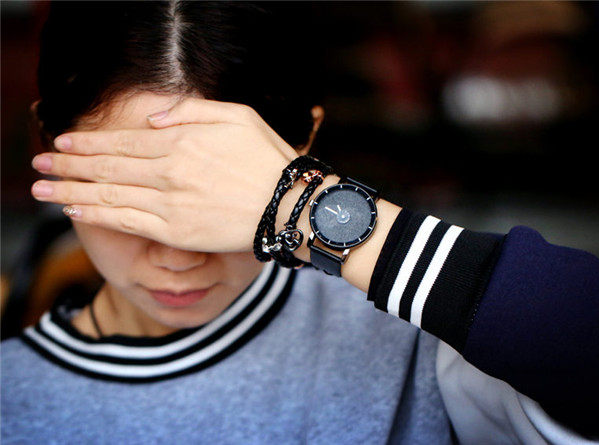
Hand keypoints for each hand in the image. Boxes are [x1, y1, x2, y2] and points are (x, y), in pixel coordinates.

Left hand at [31, 98, 299, 252]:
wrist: (289, 206)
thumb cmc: (268, 159)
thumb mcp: (238, 116)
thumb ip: (192, 111)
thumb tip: (153, 118)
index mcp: (181, 140)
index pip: (122, 140)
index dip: (88, 143)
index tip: (63, 144)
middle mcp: (168, 169)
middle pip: (107, 165)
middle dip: (68, 165)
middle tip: (39, 165)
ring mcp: (168, 202)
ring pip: (109, 193)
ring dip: (70, 190)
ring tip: (41, 189)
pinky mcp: (174, 231)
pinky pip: (126, 221)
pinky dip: (97, 214)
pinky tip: (76, 210)